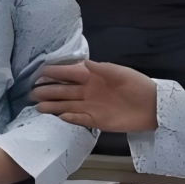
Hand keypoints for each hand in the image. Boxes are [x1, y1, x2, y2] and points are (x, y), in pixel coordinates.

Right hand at [32, 60, 158, 132]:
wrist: (153, 106)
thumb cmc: (137, 85)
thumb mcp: (120, 73)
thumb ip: (101, 68)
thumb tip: (83, 62)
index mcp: (93, 77)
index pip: (69, 74)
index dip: (54, 73)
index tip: (38, 73)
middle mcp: (89, 91)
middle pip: (64, 91)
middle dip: (48, 91)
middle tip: (31, 93)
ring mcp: (91, 107)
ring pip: (67, 105)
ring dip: (53, 106)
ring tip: (37, 106)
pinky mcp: (97, 121)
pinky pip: (79, 119)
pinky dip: (69, 118)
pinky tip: (58, 116)